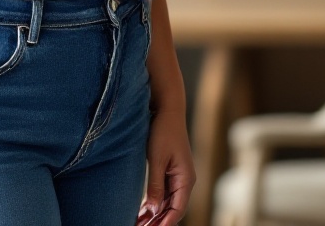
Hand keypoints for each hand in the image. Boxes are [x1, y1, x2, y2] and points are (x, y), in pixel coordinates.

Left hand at [138, 105, 194, 225]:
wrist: (168, 109)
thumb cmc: (163, 132)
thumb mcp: (157, 160)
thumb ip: (156, 186)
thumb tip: (154, 211)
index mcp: (186, 179)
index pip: (177, 210)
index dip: (164, 224)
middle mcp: (185, 180)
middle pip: (173, 209)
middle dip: (158, 222)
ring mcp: (178, 176)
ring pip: (168, 203)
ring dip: (155, 214)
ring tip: (138, 223)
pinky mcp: (171, 171)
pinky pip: (165, 194)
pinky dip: (155, 203)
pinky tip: (142, 211)